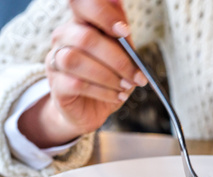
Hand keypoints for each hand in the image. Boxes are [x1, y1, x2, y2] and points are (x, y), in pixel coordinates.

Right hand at [19, 0, 147, 147]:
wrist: (91, 110)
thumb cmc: (108, 80)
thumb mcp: (122, 58)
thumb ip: (123, 38)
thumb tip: (122, 12)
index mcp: (81, 24)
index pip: (83, 5)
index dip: (103, 14)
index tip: (124, 31)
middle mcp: (64, 38)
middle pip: (85, 38)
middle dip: (117, 59)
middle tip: (136, 76)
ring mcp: (55, 61)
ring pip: (76, 60)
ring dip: (108, 76)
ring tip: (125, 87)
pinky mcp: (56, 85)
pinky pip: (76, 84)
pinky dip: (102, 91)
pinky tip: (116, 96)